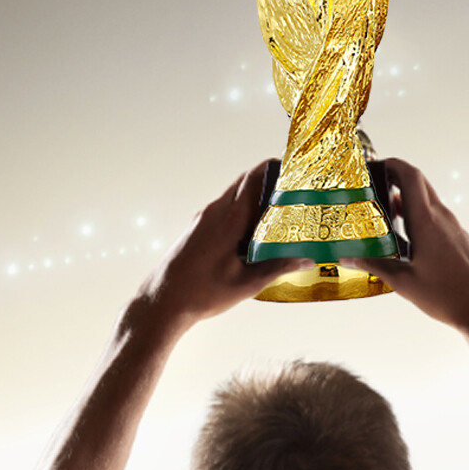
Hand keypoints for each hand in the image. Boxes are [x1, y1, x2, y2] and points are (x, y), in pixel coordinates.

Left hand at [135, 161, 305, 331]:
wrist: (162, 302)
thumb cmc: (201, 293)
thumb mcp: (247, 283)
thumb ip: (278, 268)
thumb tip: (306, 260)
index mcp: (228, 219)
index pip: (253, 179)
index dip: (274, 168)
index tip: (292, 167)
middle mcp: (214, 213)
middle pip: (244, 184)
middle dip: (268, 181)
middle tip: (292, 190)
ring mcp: (203, 219)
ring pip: (233, 197)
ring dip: (254, 197)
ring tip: (279, 211)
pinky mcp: (197, 229)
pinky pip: (223, 210)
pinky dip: (241, 211)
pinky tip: (254, 231)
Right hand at [342, 158, 468, 336]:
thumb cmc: (448, 297)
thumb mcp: (404, 282)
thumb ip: (375, 265)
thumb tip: (348, 257)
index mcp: (427, 222)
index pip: (411, 176)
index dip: (392, 164)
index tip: (373, 165)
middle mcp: (443, 219)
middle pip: (419, 184)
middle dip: (395, 179)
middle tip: (372, 187)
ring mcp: (454, 228)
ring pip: (427, 203)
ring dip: (405, 202)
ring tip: (381, 216)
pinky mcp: (459, 240)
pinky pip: (435, 219)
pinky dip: (417, 219)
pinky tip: (403, 240)